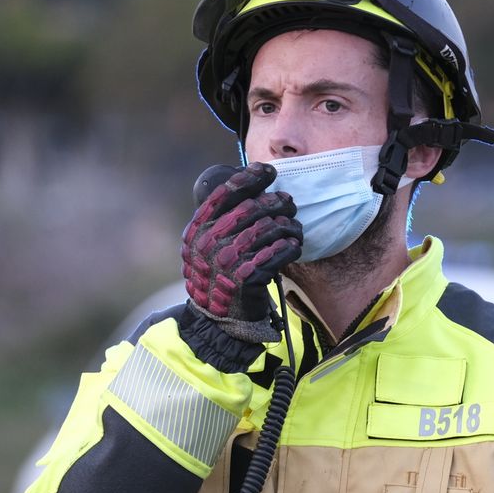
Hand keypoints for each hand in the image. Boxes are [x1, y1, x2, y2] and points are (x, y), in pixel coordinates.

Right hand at [181, 162, 301, 343]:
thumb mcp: (208, 247)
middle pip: (252, 208)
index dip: (249, 178)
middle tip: (290, 204)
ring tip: (295, 228)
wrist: (217, 321)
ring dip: (288, 225)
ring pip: (269, 228)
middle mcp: (209, 242)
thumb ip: (222, 221)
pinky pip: (278, 252)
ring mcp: (227, 259)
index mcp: (198, 230)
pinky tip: (294, 246)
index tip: (268, 171)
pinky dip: (290, 246)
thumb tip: (255, 191)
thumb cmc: (219, 277)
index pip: (225, 193)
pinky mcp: (247, 277)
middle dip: (277, 202)